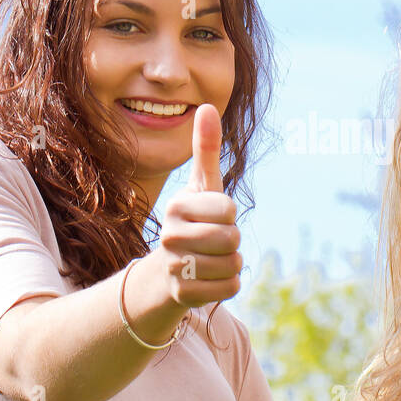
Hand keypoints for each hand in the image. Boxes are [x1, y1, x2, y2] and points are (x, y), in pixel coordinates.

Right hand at [154, 103, 242, 307]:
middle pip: (232, 238)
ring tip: (211, 259)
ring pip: (233, 264)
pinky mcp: (183, 295)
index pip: (227, 209)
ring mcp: (175, 267)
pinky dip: (228, 284)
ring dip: (231, 263)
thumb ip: (206, 149)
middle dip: (232, 241)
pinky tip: (210, 279)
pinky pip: (230, 287)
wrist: (167, 271)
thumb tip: (207, 105)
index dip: (229, 214)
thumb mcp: (201, 186)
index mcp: (176, 206)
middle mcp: (171, 236)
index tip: (213, 216)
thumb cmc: (194, 220)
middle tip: (214, 240)